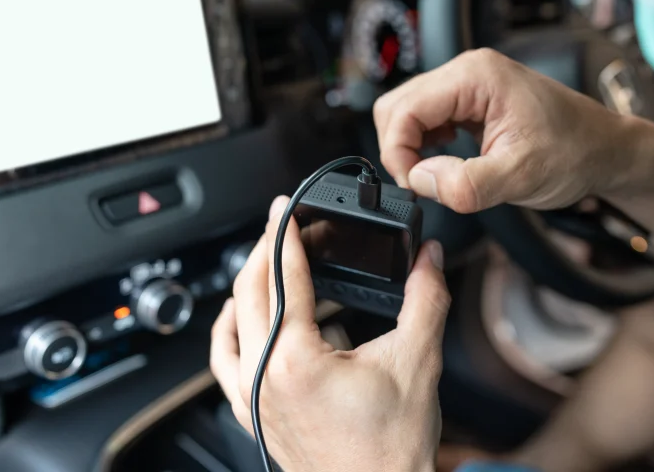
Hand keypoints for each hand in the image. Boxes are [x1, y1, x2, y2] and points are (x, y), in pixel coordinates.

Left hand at [210, 196, 451, 471]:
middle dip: (266, 251)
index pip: (284, 276)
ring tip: (271, 264)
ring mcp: (251, 398)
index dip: (284, 233)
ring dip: (248, 286)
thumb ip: (425, 299)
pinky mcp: (252, 413)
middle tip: (282, 224)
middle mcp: (261, 377)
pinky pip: (224, 359)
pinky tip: (242, 317)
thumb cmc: (390, 450)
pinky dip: (231, 328)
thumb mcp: (416, 362)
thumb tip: (430, 259)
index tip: (284, 206)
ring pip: (232, 322)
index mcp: (295, 360)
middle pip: (250, 292)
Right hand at [374, 48, 632, 212]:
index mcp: (475, 77)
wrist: (605, 151)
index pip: (404, 109)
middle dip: (400, 151)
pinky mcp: (468, 101)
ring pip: (407, 114)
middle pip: (397, 107)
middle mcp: (466, 72)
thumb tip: (420, 180)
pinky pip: (426, 120)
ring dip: (411, 149)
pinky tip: (445, 163)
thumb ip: (466, 183)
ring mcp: (467, 85)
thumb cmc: (575, 154)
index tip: (416, 186)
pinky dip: (424, 146)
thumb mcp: (520, 177)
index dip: (398, 153)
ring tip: (439, 176)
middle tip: (425, 184)